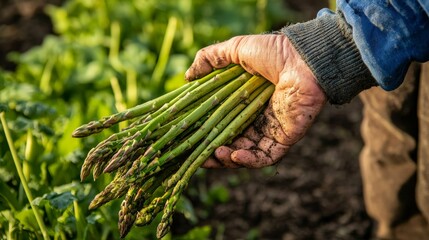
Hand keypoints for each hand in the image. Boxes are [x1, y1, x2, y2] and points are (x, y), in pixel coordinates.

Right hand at [186, 34, 326, 167]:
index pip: (223, 121)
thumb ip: (211, 59)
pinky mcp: (285, 137)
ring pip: (246, 153)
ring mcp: (272, 129)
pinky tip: (233, 156)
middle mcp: (258, 118)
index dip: (207, 130)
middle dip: (214, 152)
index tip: (190, 135)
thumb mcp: (236, 50)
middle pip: (232, 142)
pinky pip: (265, 156)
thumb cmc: (274, 52)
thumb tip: (188, 77)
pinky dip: (248, 160)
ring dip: (228, 159)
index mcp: (246, 100)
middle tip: (199, 156)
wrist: (305, 58)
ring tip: (213, 156)